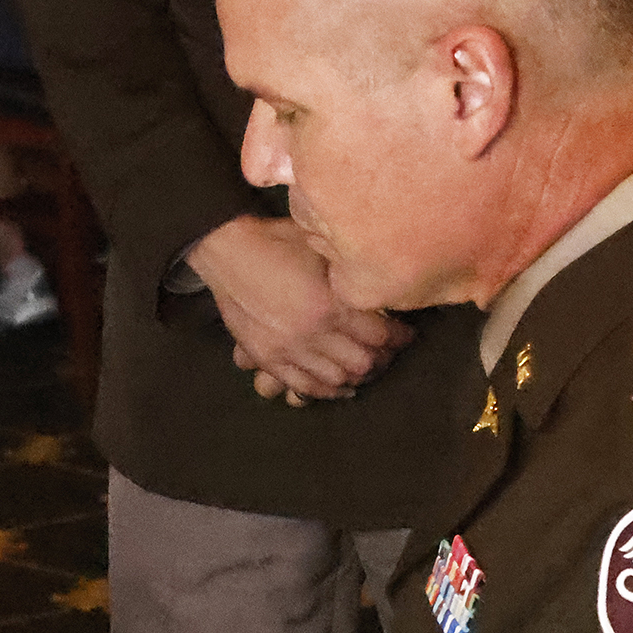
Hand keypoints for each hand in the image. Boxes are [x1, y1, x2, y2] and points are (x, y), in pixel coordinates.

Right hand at [184, 218, 411, 402]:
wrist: (227, 251)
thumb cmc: (278, 241)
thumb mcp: (324, 248)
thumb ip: (351, 271)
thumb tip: (380, 283)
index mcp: (331, 303)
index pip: (381, 335)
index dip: (399, 338)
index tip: (406, 334)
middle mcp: (312, 332)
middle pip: (363, 363)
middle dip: (382, 360)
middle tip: (388, 352)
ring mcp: (288, 348)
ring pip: (336, 379)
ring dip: (356, 377)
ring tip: (365, 368)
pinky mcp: (268, 358)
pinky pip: (303, 386)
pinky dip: (326, 390)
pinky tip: (339, 386)